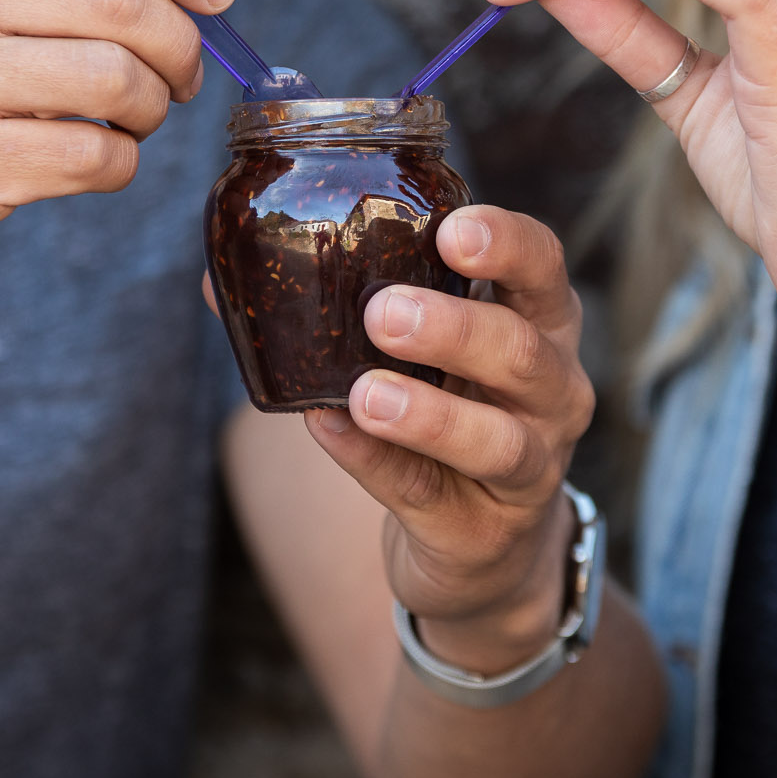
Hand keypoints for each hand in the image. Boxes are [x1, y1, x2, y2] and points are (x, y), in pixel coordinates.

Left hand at [304, 205, 594, 673]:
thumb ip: (347, 309)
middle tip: (380, 312)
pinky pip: (429, 495)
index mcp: (540, 325)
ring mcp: (531, 469)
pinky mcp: (486, 533)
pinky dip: (376, 464)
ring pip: (496, 440)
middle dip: (455, 328)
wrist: (483, 547)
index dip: (508, 246)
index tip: (453, 230)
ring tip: (365, 392)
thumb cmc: (447, 410)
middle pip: (522, 353)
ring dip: (429, 412)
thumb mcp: (424, 355)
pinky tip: (330, 433)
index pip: (543, 269)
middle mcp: (554, 392)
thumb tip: (222, 280)